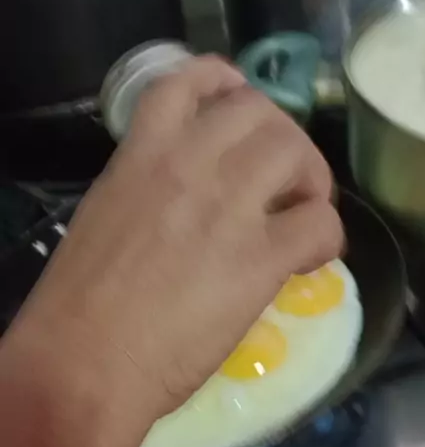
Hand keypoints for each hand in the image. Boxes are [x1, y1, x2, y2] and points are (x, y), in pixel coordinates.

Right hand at [11, 56, 342, 427]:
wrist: (84, 364)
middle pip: (258, 112)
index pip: (187, 82)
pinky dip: (326, 235)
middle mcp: (187, 166)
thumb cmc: (77, 308)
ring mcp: (227, 208)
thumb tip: (183, 207)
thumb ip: (147, 195)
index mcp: (141, 156)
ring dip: (309, 176)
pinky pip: (319, 223)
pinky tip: (310, 258)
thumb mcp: (105, 221)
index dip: (223, 82)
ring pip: (293, 151)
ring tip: (303, 211)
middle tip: (284, 178)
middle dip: (281, 137)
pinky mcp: (259, 259)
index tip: (238, 99)